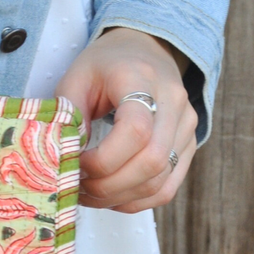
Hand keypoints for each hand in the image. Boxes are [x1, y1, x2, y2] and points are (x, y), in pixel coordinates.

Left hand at [56, 28, 197, 212]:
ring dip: (117, 197)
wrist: (143, 52)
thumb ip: (67, 117)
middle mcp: (174, 103)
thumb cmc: (104, 67)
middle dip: (106, 186)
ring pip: (159, 181)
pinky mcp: (187, 147)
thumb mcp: (75, 80)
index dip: (101, 160)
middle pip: (151, 162)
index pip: (136, 131)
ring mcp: (185, 127)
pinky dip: (135, 202)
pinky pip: (166, 189)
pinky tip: (110, 196)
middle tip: (77, 186)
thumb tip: (67, 159)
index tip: (75, 163)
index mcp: (143, 80)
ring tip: (88, 192)